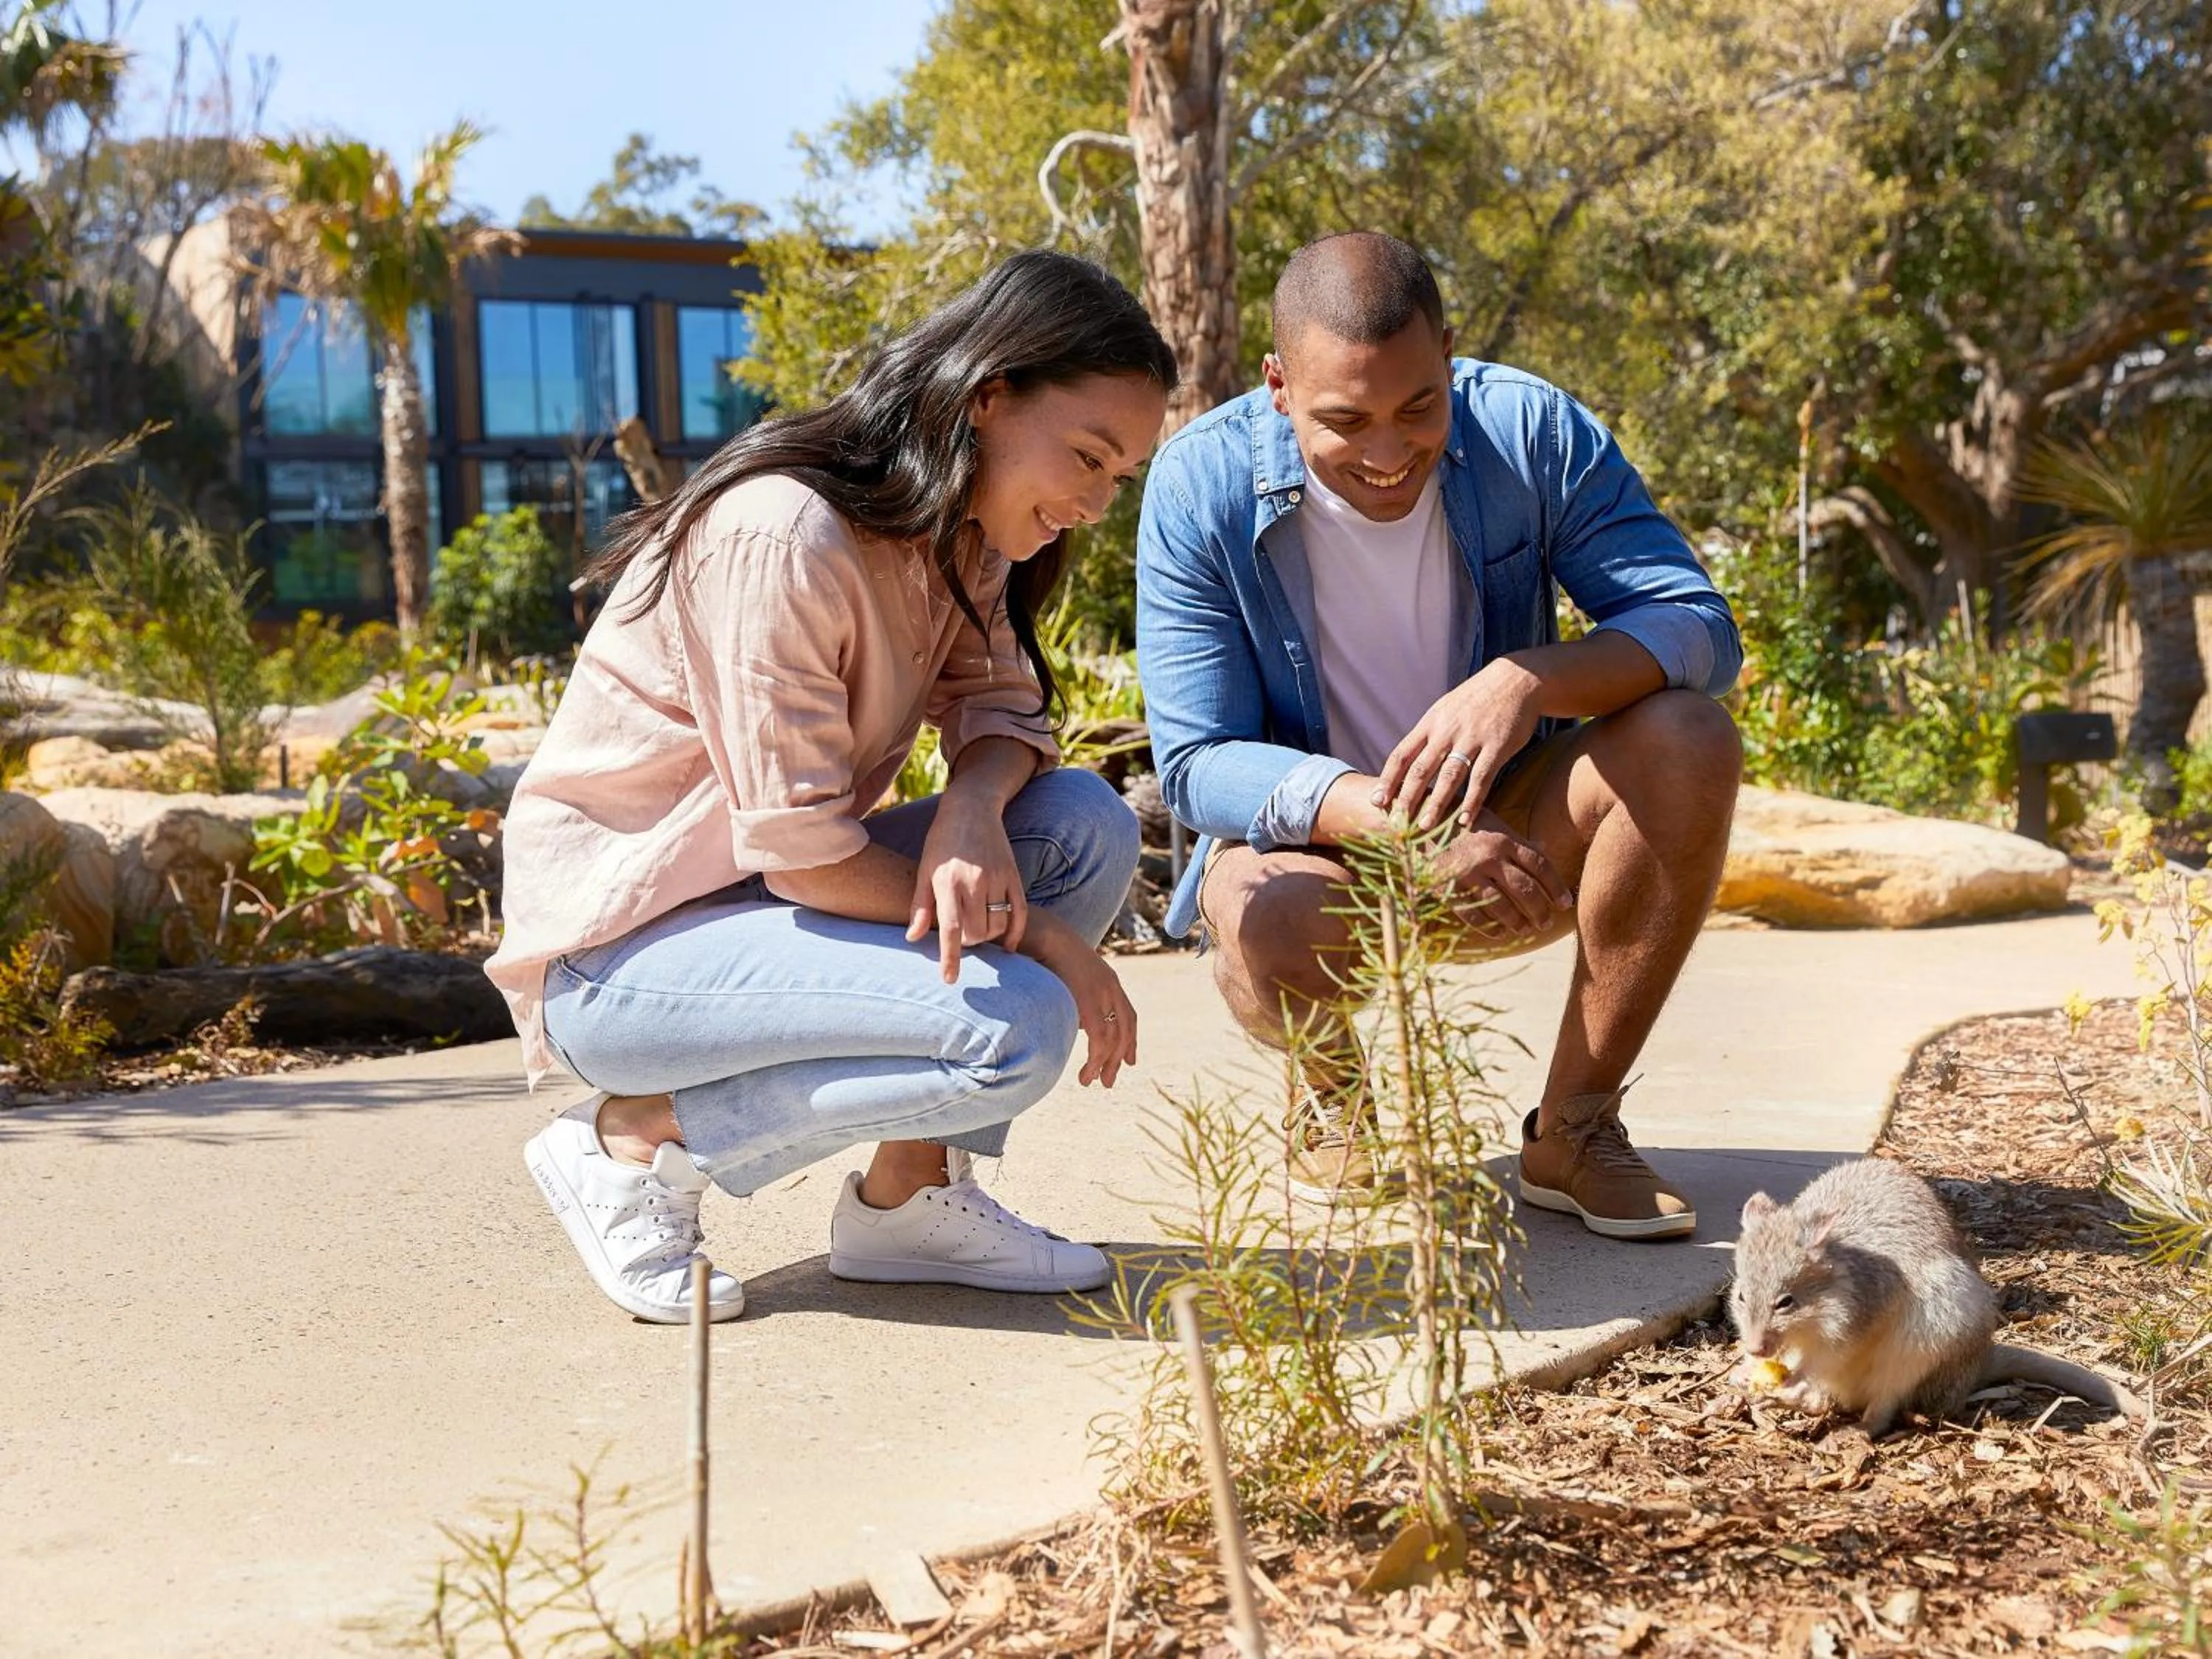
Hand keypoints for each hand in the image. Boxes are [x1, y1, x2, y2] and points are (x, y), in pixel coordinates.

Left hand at [907, 795, 1025, 981]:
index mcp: (947, 882)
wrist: (971, 808)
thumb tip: (912, 938)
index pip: (950, 929)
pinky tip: (1007, 945)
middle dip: (968, 942)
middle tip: (961, 935)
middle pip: (977, 932)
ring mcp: (997, 878)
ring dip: (988, 936)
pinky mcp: (1014, 876)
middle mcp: (974, 882)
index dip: (950, 957)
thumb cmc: (942, 841)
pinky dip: (1015, 933)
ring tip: (977, 930)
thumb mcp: (924, 869)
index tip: (950, 979)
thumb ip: (920, 906)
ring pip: (998, 925)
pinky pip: (1020, 913)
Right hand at [1020, 911, 1138, 1086]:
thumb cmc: (1046, 953)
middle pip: (1125, 1030)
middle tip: (1109, 1081)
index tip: (1129, 1060)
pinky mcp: (1089, 1001)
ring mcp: (1103, 994)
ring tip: (1092, 1081)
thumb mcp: (1067, 978)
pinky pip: (1099, 1039)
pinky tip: (1086, 1072)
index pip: (1128, 1015)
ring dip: (1105, 1064)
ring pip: (1113, 1039)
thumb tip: (1073, 1021)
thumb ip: (1074, 998)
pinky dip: (1095, 1060)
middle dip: (1118, 1058)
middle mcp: (1111, 987)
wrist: (1041, 933)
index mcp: (1108, 981)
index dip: (1130, 1040)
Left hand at [1375, 658, 1544, 830]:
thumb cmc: (1475, 699)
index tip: (1377, 801)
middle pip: (1420, 769)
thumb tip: (1406, 763)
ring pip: (1449, 777)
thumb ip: (1427, 735)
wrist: (1516, 680)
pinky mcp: (1497, 747)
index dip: (1388, 780)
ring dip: (1436, 804)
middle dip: (1406, 798)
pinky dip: (1472, 801)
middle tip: (1396, 822)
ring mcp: (1472, 739)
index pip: (1401, 755)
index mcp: (1430, 722)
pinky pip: (1482, 778)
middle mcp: (1447, 731)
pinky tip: (1464, 819)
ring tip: (1425, 827)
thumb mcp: (1444, 709)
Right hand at [1433, 812, 1573, 943]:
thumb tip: (1545, 851)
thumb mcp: (1494, 827)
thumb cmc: (1464, 827)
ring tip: (1526, 929)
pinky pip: (1474, 915)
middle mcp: (1488, 856)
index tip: (1565, 903)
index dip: (1555, 887)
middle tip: (1546, 922)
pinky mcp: (1448, 888)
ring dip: (1518, 922)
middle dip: (1540, 910)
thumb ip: (1518, 841)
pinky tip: (1500, 932)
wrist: (1420, 826)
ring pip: (1501, 906)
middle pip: (1524, 889)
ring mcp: (1468, 874)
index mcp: (1504, 840)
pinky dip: (1489, 927)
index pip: (1539, 866)